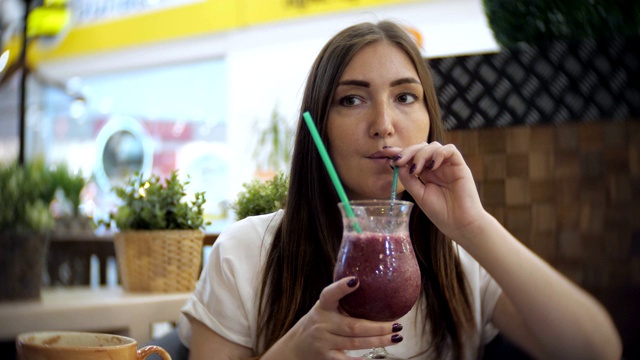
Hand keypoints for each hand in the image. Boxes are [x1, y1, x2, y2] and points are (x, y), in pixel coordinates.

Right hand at [263, 277, 402, 359]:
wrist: (295, 348)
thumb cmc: (318, 324)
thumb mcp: (324, 310)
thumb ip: (341, 302)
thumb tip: (374, 287)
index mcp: (322, 307)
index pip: (329, 294)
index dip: (341, 287)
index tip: (356, 280)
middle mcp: (322, 324)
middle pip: (353, 326)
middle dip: (378, 327)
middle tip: (397, 325)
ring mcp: (323, 342)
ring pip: (355, 343)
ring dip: (378, 341)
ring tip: (396, 337)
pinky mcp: (326, 358)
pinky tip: (378, 357)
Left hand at [389, 142, 488, 242]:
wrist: (460, 224)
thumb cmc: (441, 213)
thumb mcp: (419, 195)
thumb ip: (408, 180)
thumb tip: (397, 164)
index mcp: (426, 174)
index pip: (412, 157)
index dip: (400, 152)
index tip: (386, 153)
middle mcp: (437, 167)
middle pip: (421, 147)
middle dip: (408, 151)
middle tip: (399, 160)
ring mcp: (448, 166)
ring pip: (434, 146)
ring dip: (421, 154)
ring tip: (417, 169)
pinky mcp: (460, 166)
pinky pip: (451, 150)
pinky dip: (439, 153)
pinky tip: (433, 166)